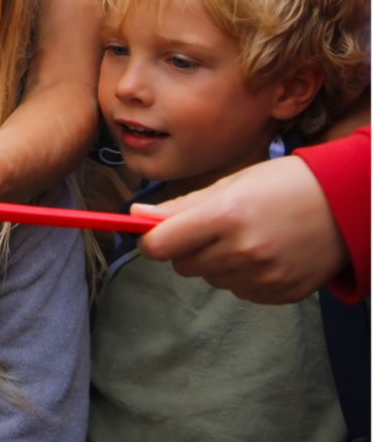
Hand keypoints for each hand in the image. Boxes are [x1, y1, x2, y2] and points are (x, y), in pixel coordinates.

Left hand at [132, 156, 349, 303]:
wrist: (343, 204)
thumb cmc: (282, 184)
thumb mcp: (230, 183)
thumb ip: (181, 205)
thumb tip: (135, 214)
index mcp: (225, 216)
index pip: (162, 245)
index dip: (149, 241)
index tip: (150, 234)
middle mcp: (243, 250)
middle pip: (182, 265)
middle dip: (185, 247)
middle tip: (209, 226)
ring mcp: (263, 277)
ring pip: (210, 278)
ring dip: (214, 260)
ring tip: (244, 234)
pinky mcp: (279, 294)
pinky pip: (238, 290)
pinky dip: (241, 274)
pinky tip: (262, 250)